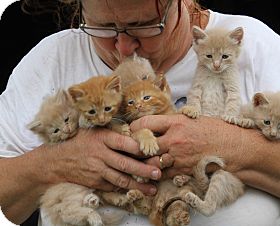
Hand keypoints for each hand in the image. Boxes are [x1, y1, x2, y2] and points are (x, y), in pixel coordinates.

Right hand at [44, 128, 160, 194]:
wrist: (58, 161)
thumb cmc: (81, 142)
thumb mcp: (96, 131)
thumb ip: (115, 134)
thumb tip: (138, 136)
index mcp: (102, 138)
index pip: (125, 143)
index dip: (140, 149)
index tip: (155, 151)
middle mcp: (100, 154)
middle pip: (125, 164)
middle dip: (144, 170)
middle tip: (158, 173)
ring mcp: (97, 170)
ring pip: (121, 179)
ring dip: (138, 185)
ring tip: (152, 189)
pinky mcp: (95, 182)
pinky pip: (113, 186)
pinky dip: (125, 188)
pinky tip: (137, 190)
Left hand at [130, 114, 246, 177]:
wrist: (233, 148)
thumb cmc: (215, 130)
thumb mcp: (193, 119)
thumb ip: (174, 122)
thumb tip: (157, 124)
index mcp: (176, 122)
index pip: (145, 123)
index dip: (135, 127)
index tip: (133, 130)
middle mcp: (174, 139)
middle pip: (143, 146)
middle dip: (136, 147)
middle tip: (134, 148)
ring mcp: (178, 156)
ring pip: (150, 163)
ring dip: (145, 163)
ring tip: (142, 160)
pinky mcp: (183, 170)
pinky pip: (163, 174)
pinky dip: (157, 173)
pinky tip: (156, 170)